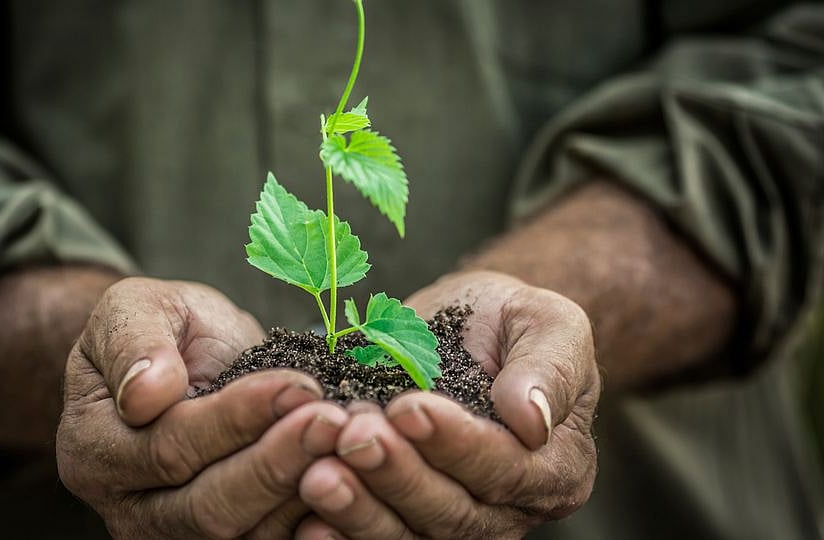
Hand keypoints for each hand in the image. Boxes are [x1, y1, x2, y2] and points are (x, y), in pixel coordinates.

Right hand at [57, 277, 348, 538]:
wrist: (185, 361)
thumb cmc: (162, 331)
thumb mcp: (136, 309)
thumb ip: (133, 341)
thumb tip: (146, 392)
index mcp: (94, 448)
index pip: (169, 448)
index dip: (236, 419)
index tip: (297, 385)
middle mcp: (130, 507)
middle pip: (209, 507)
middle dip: (278, 463)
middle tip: (335, 420)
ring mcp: (175, 534)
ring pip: (246, 536)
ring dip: (305, 492)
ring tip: (352, 443)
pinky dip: (315, 517)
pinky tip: (352, 476)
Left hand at [296, 271, 599, 538]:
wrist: (467, 329)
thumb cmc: (510, 322)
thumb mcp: (547, 324)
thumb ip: (548, 367)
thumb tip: (531, 418)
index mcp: (555, 467)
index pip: (506, 469)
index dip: (455, 444)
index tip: (408, 408)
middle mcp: (508, 508)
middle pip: (453, 512)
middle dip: (398, 475)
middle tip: (353, 436)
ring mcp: (456, 521)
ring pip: (410, 534)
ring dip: (361, 510)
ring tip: (318, 475)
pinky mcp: (407, 520)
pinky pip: (378, 538)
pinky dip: (342, 533)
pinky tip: (307, 522)